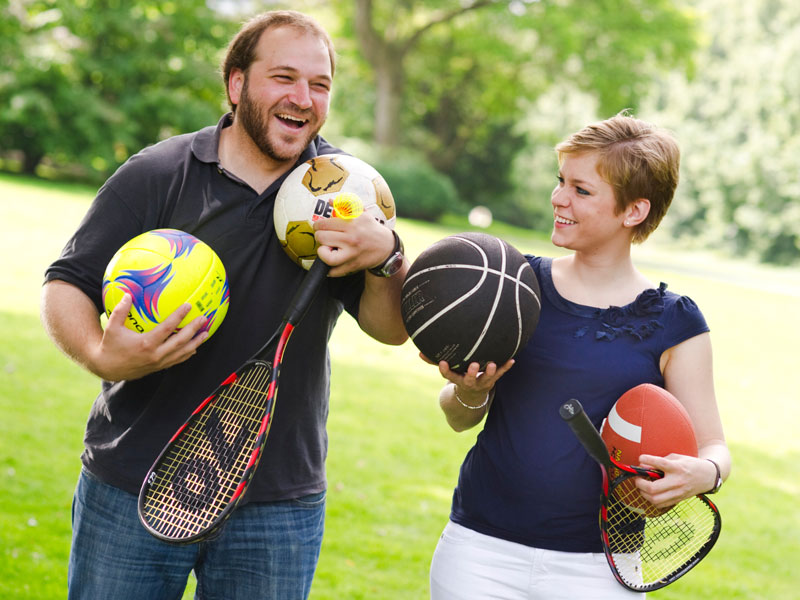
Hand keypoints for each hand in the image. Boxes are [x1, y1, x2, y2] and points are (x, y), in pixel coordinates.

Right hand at [91, 294, 208, 380]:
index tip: (188, 306)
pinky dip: (187, 353)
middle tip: (204, 318)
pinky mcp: (159, 367)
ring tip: (206, 333)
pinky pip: (177, 360)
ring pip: (182, 353)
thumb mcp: (112, 328)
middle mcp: (155, 354)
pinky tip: (195, 347)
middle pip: (180, 341)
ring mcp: (159, 362)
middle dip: (194, 329)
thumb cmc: (110, 345)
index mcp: (146, 344)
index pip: (167, 328)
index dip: (179, 316)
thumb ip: (120, 311)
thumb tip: (128, 294)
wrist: (108, 368)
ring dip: (196, 342)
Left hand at [313, 213, 393, 276]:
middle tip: (324, 237)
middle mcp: (351, 238)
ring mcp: (352, 254)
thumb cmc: (371, 229)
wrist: (386, 247)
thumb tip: (330, 201)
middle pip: (322, 238)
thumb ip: (346, 206)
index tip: (320, 227)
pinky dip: (328, 268)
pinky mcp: (352, 266)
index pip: (324, 224)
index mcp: (352, 224)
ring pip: (325, 256)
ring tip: (327, 249)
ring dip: (323, 252)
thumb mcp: (362, 214)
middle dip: (320, 237)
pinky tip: (331, 260)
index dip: (318, 225)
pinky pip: (333, 271)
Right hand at [436, 358, 513, 397]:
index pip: (449, 375)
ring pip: (486, 378)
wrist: (471, 397)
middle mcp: (468, 382)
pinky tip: (512, 360)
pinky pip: (500, 374)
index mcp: (456, 379)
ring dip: (489, 372)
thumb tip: (419, 353)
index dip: (445, 370)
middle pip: (469, 379)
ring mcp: (481, 382)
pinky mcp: (492, 380)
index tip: (442, 363)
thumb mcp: (447, 372)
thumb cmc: (458, 377)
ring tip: (491, 364)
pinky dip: (505, 367)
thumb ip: (434, 362)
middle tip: (473, 365)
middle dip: (471, 373)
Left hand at [634, 453, 716, 508]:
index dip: (646, 459)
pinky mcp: (678, 499)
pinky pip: (661, 504)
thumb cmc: (690, 464)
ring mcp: (678, 492)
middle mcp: (677, 481)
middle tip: (637, 478)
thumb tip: (643, 466)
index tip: (641, 458)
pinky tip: (651, 493)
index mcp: (677, 468)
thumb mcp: (676, 458)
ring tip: (642, 487)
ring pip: (655, 499)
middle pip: (653, 488)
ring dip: (644, 493)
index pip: (659, 463)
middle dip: (640, 483)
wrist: (708, 476)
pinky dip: (652, 500)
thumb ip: (660, 461)